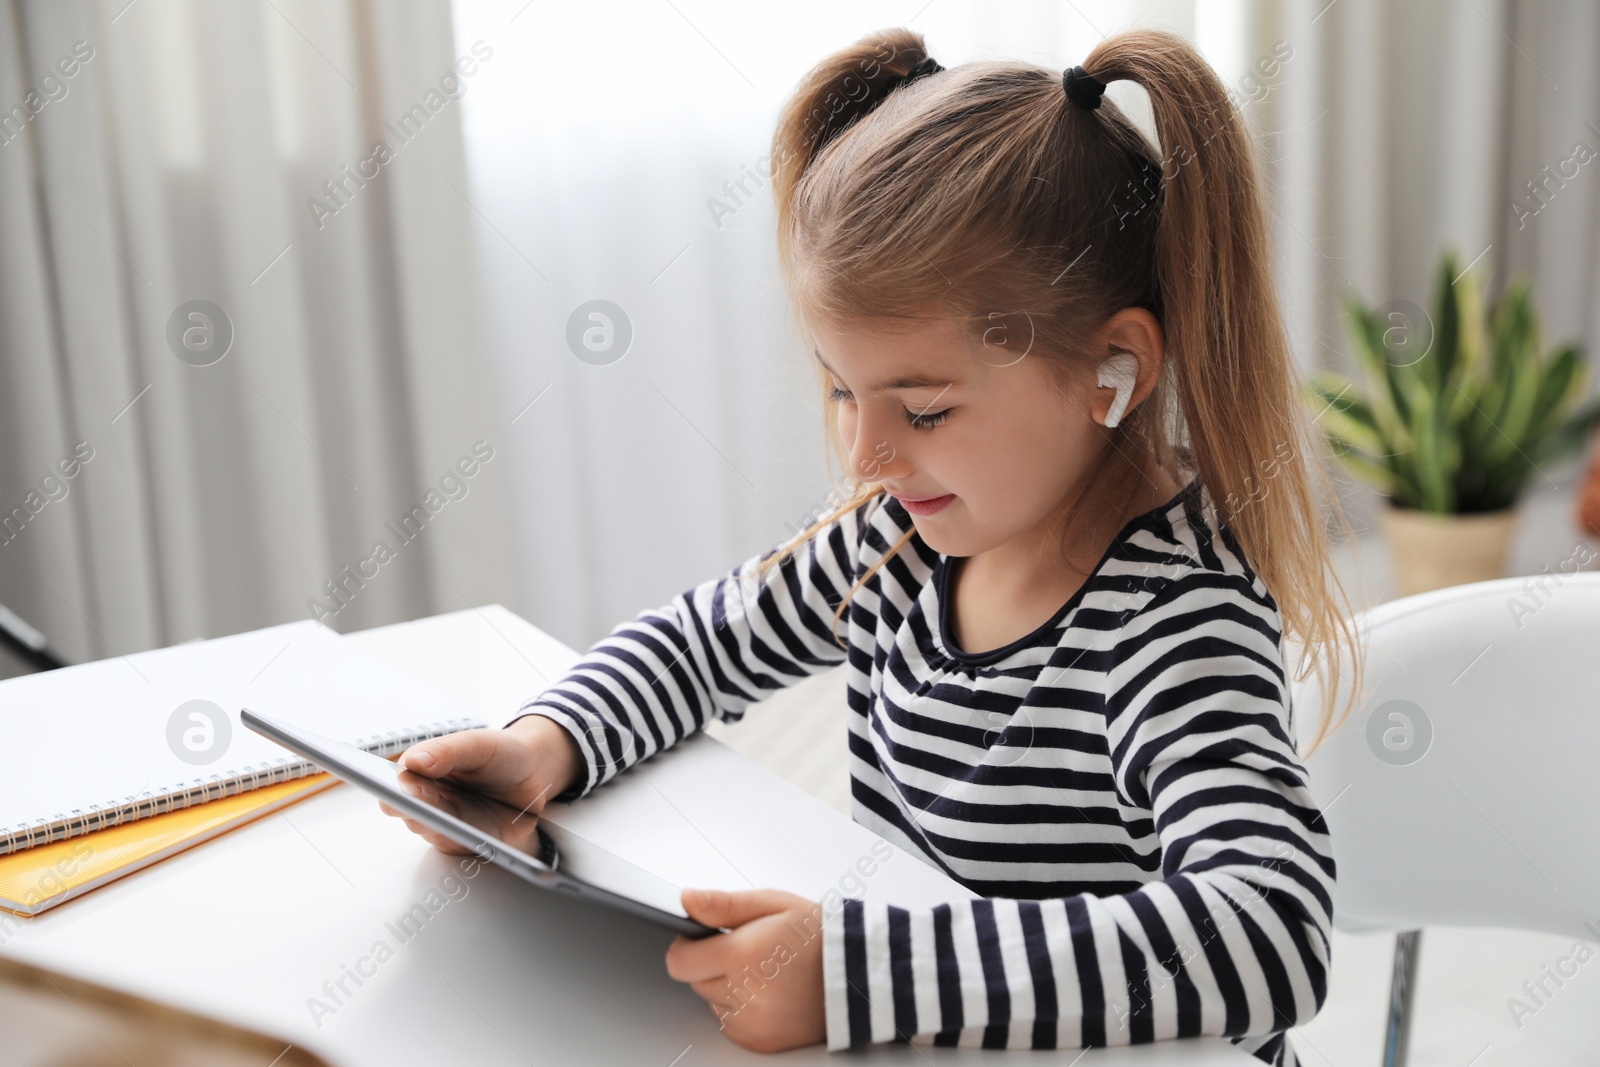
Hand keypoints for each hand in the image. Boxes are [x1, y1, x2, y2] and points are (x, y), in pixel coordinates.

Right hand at [378, 715, 582, 854]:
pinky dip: (461, 842)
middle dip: (413, 807)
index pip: (398, 780)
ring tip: (445, 821)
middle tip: (420, 801)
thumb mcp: (478, 744)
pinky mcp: (463, 841)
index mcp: (422, 769)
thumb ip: (447, 751)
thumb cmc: (502, 754)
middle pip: (406, 809)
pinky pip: (456, 846)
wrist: (535, 774)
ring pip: (428, 830)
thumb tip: (415, 762)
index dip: (396, 786)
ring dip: (435, 827)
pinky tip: (470, 838)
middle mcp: (427, 797)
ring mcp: (443, 821)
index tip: (403, 788)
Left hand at [665, 888, 825, 1051]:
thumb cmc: (816, 936)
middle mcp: (743, 995)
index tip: (704, 939)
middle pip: (696, 981)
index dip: (687, 947)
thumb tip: (687, 899)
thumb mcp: (771, 904)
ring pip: (713, 1001)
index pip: (679, 961)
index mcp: (741, 956)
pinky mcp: (758, 1041)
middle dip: (713, 964)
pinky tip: (768, 993)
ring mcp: (751, 1023)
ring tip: (765, 972)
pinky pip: (730, 1022)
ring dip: (728, 988)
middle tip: (749, 952)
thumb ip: (723, 905)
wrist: (855, 975)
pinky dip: (741, 1009)